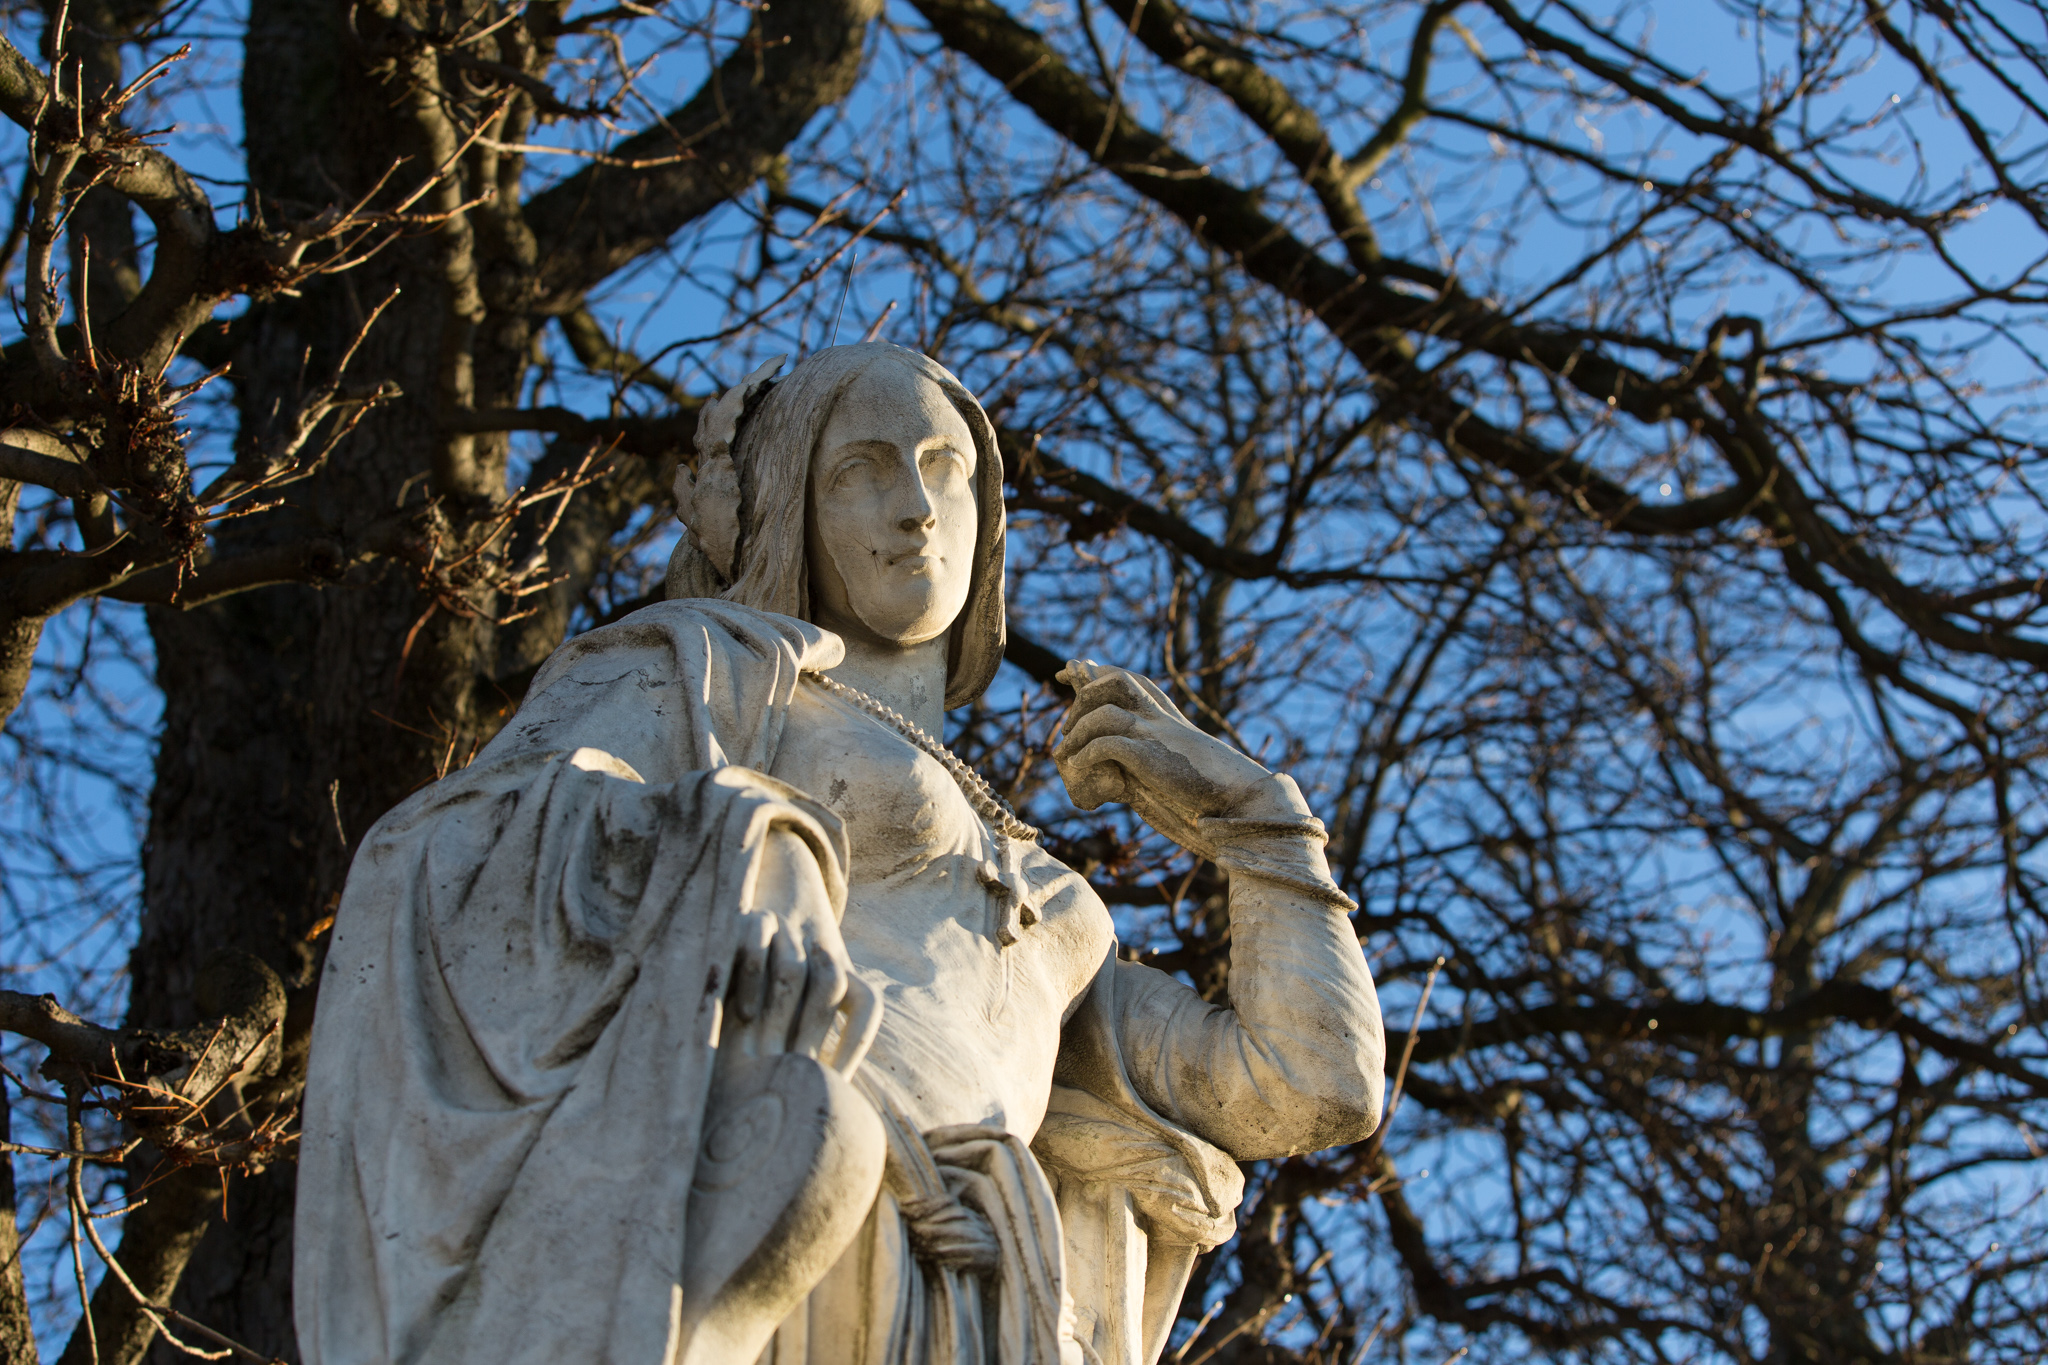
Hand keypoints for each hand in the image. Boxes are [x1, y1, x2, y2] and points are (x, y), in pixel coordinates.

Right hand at [726, 828, 851, 1061]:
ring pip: (793, 969)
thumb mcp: (811, 971)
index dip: (856, 1044)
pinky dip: (752, 976)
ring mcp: (784, 929)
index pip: (865, 1004)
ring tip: (762, 1050)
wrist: (774, 860)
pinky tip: (745, 1011)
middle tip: (789, 1080)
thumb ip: (814, 1016)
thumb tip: (817, 1082)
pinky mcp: (749, 915)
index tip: (838, 1084)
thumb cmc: (785, 941)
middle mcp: (817, 946)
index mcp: (839, 964)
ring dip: (780, 1008)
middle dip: (808, 1037)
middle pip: (826, 989)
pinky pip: (754, 944)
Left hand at [1053, 660, 1301, 852]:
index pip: (1132, 681)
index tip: (1071, 672)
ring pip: (1103, 712)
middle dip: (1085, 693)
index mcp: (1169, 722)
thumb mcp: (1176, 772)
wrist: (1242, 801)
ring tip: (1067, 755)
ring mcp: (1157, 736)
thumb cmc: (1214, 795)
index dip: (1099, 674)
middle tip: (1067, 725)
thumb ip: (1150, 766)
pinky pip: (1107, 744)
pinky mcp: (1151, 758)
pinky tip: (1080, 770)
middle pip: (1118, 680)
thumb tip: (1123, 782)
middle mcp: (1162, 721)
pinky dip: (1087, 756)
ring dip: (1078, 732)